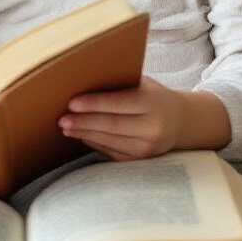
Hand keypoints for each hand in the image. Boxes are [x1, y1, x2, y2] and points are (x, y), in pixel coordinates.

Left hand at [58, 78, 230, 160]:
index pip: (119, 103)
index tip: (72, 103)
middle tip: (62, 119)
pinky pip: (113, 153)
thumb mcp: (142, 84)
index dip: (94, 104)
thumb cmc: (151, 96)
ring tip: (66, 128)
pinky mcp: (142, 160)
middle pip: (112, 126)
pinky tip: (81, 136)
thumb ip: (119, 84)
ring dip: (84, 135)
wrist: (179, 121)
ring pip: (110, 142)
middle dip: (84, 123)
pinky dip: (94, 143)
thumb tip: (81, 80)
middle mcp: (153, 127)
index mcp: (153, 103)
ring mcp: (148, 147)